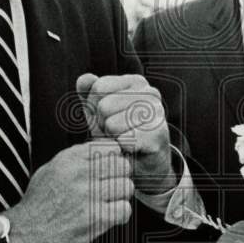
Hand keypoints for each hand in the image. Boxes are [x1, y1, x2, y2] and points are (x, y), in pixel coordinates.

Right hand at [3, 139, 133, 242]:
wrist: (22, 236)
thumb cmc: (37, 206)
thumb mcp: (49, 171)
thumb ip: (74, 158)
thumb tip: (102, 150)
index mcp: (68, 159)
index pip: (110, 148)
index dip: (114, 160)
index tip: (110, 170)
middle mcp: (78, 174)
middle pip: (123, 166)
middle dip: (120, 177)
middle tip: (111, 189)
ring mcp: (87, 196)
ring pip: (126, 187)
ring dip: (121, 197)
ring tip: (109, 204)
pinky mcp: (93, 219)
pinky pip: (124, 209)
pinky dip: (120, 214)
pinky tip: (108, 217)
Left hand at [77, 73, 174, 194]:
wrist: (142, 164)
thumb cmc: (118, 134)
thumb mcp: (97, 112)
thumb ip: (88, 94)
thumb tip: (85, 79)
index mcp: (135, 82)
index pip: (98, 87)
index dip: (95, 108)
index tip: (108, 117)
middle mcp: (150, 92)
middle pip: (104, 106)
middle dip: (103, 125)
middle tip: (116, 133)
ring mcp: (157, 112)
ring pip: (112, 124)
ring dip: (112, 138)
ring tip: (124, 140)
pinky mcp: (158, 133)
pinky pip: (124, 140)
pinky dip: (122, 149)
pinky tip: (132, 149)